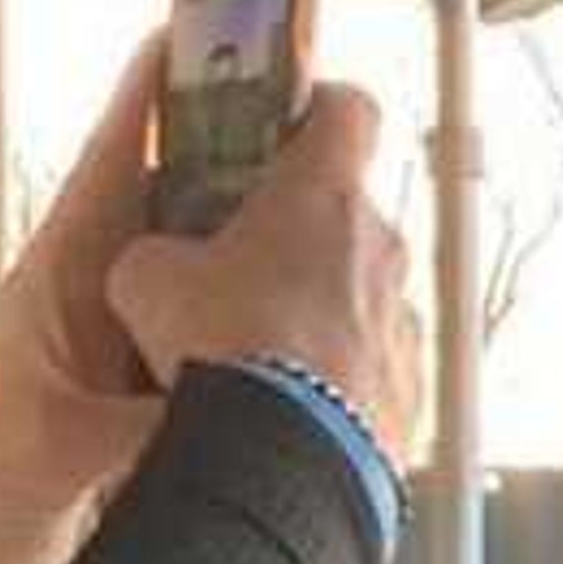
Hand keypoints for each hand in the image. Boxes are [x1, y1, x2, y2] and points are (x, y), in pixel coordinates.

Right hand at [106, 82, 422, 472]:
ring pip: (366, 294)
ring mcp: (406, 322)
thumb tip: (159, 263)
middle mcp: (382, 247)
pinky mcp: (413, 390)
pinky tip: (296, 405)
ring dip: (324, 309)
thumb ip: (162, 250)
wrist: (281, 457)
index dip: (319, 105)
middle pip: (351, 213)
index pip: (349, 109)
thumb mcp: (149, 280)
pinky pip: (376, 365)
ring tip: (266, 352)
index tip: (291, 119)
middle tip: (249, 262)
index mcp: (324, 193)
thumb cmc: (219, 347)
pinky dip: (342, 376)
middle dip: (304, 231)